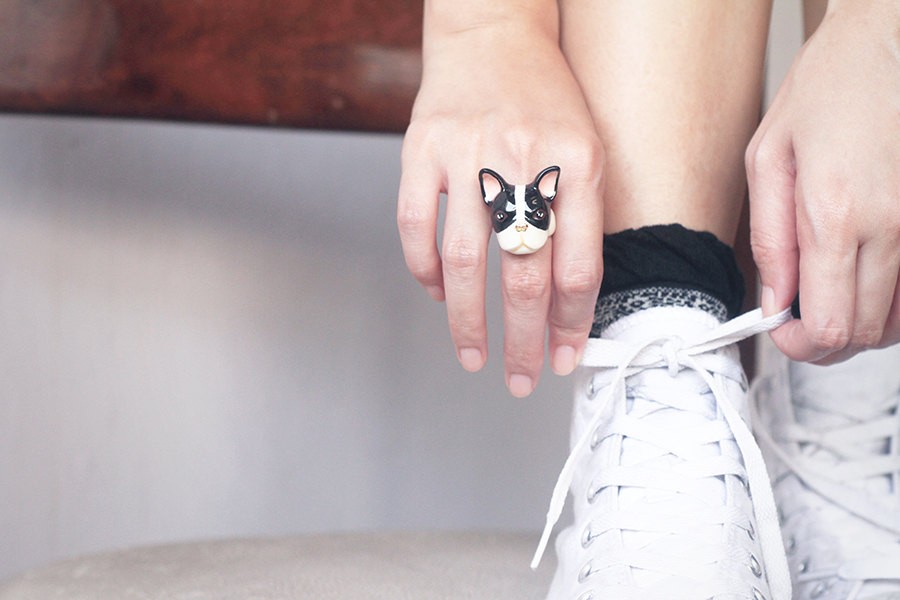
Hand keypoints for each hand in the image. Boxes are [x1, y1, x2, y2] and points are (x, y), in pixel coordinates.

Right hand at [397, 12, 603, 395]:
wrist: (493, 35)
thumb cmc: (544, 99)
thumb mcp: (585, 150)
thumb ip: (579, 219)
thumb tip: (563, 303)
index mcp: (578, 162)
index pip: (578, 266)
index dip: (572, 324)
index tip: (566, 358)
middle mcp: (523, 159)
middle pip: (523, 275)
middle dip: (522, 341)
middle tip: (519, 378)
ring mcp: (467, 153)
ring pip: (463, 262)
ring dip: (467, 321)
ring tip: (473, 355)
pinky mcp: (421, 148)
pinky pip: (415, 227)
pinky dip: (423, 270)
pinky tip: (435, 293)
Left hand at [746, 0, 899, 362]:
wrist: (889, 45)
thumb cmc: (827, 91)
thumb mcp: (769, 160)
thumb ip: (770, 241)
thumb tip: (773, 301)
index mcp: (837, 215)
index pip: (828, 327)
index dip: (799, 344)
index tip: (781, 331)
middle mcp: (893, 228)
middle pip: (864, 334)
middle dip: (823, 340)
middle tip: (798, 317)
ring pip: (898, 322)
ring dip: (858, 323)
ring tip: (828, 294)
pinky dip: (890, 303)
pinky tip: (864, 279)